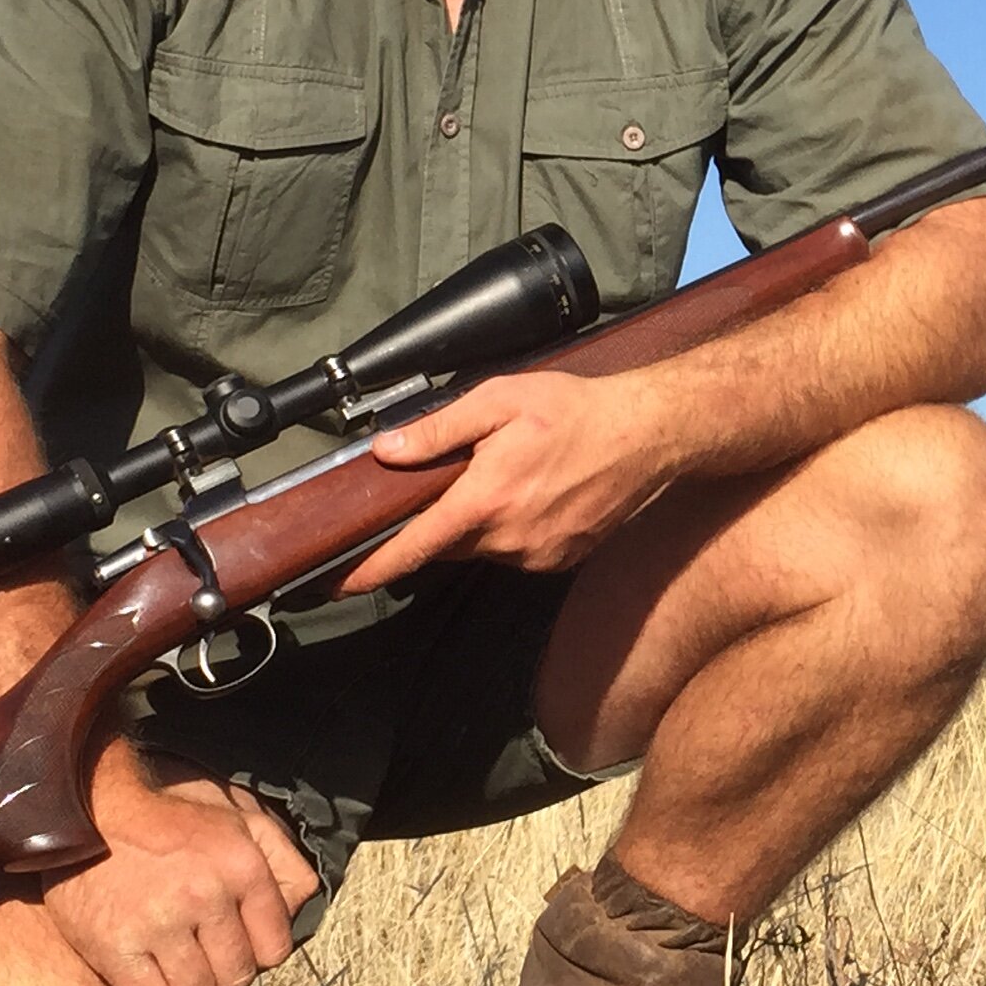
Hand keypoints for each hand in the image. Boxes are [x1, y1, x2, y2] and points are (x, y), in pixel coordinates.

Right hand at [40, 746, 320, 985]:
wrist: (89, 810)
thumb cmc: (171, 822)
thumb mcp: (238, 820)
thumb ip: (283, 860)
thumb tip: (302, 906)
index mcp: (242, 865)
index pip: (275, 948)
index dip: (256, 951)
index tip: (234, 940)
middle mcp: (205, 894)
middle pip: (236, 977)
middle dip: (221, 970)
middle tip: (198, 949)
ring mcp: (158, 923)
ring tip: (171, 960)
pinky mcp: (114, 947)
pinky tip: (146, 975)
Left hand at [339, 368, 675, 593]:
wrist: (648, 434)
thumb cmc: (575, 410)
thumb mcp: (498, 400)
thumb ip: (438, 429)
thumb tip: (386, 451)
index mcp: (485, 499)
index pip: (414, 548)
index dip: (371, 570)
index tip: (337, 584)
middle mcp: (509, 538)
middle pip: (446, 545)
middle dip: (437, 523)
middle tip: (454, 484)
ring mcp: (538, 555)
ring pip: (482, 549)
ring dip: (478, 523)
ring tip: (507, 479)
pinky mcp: (561, 560)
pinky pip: (516, 553)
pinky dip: (511, 531)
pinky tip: (534, 496)